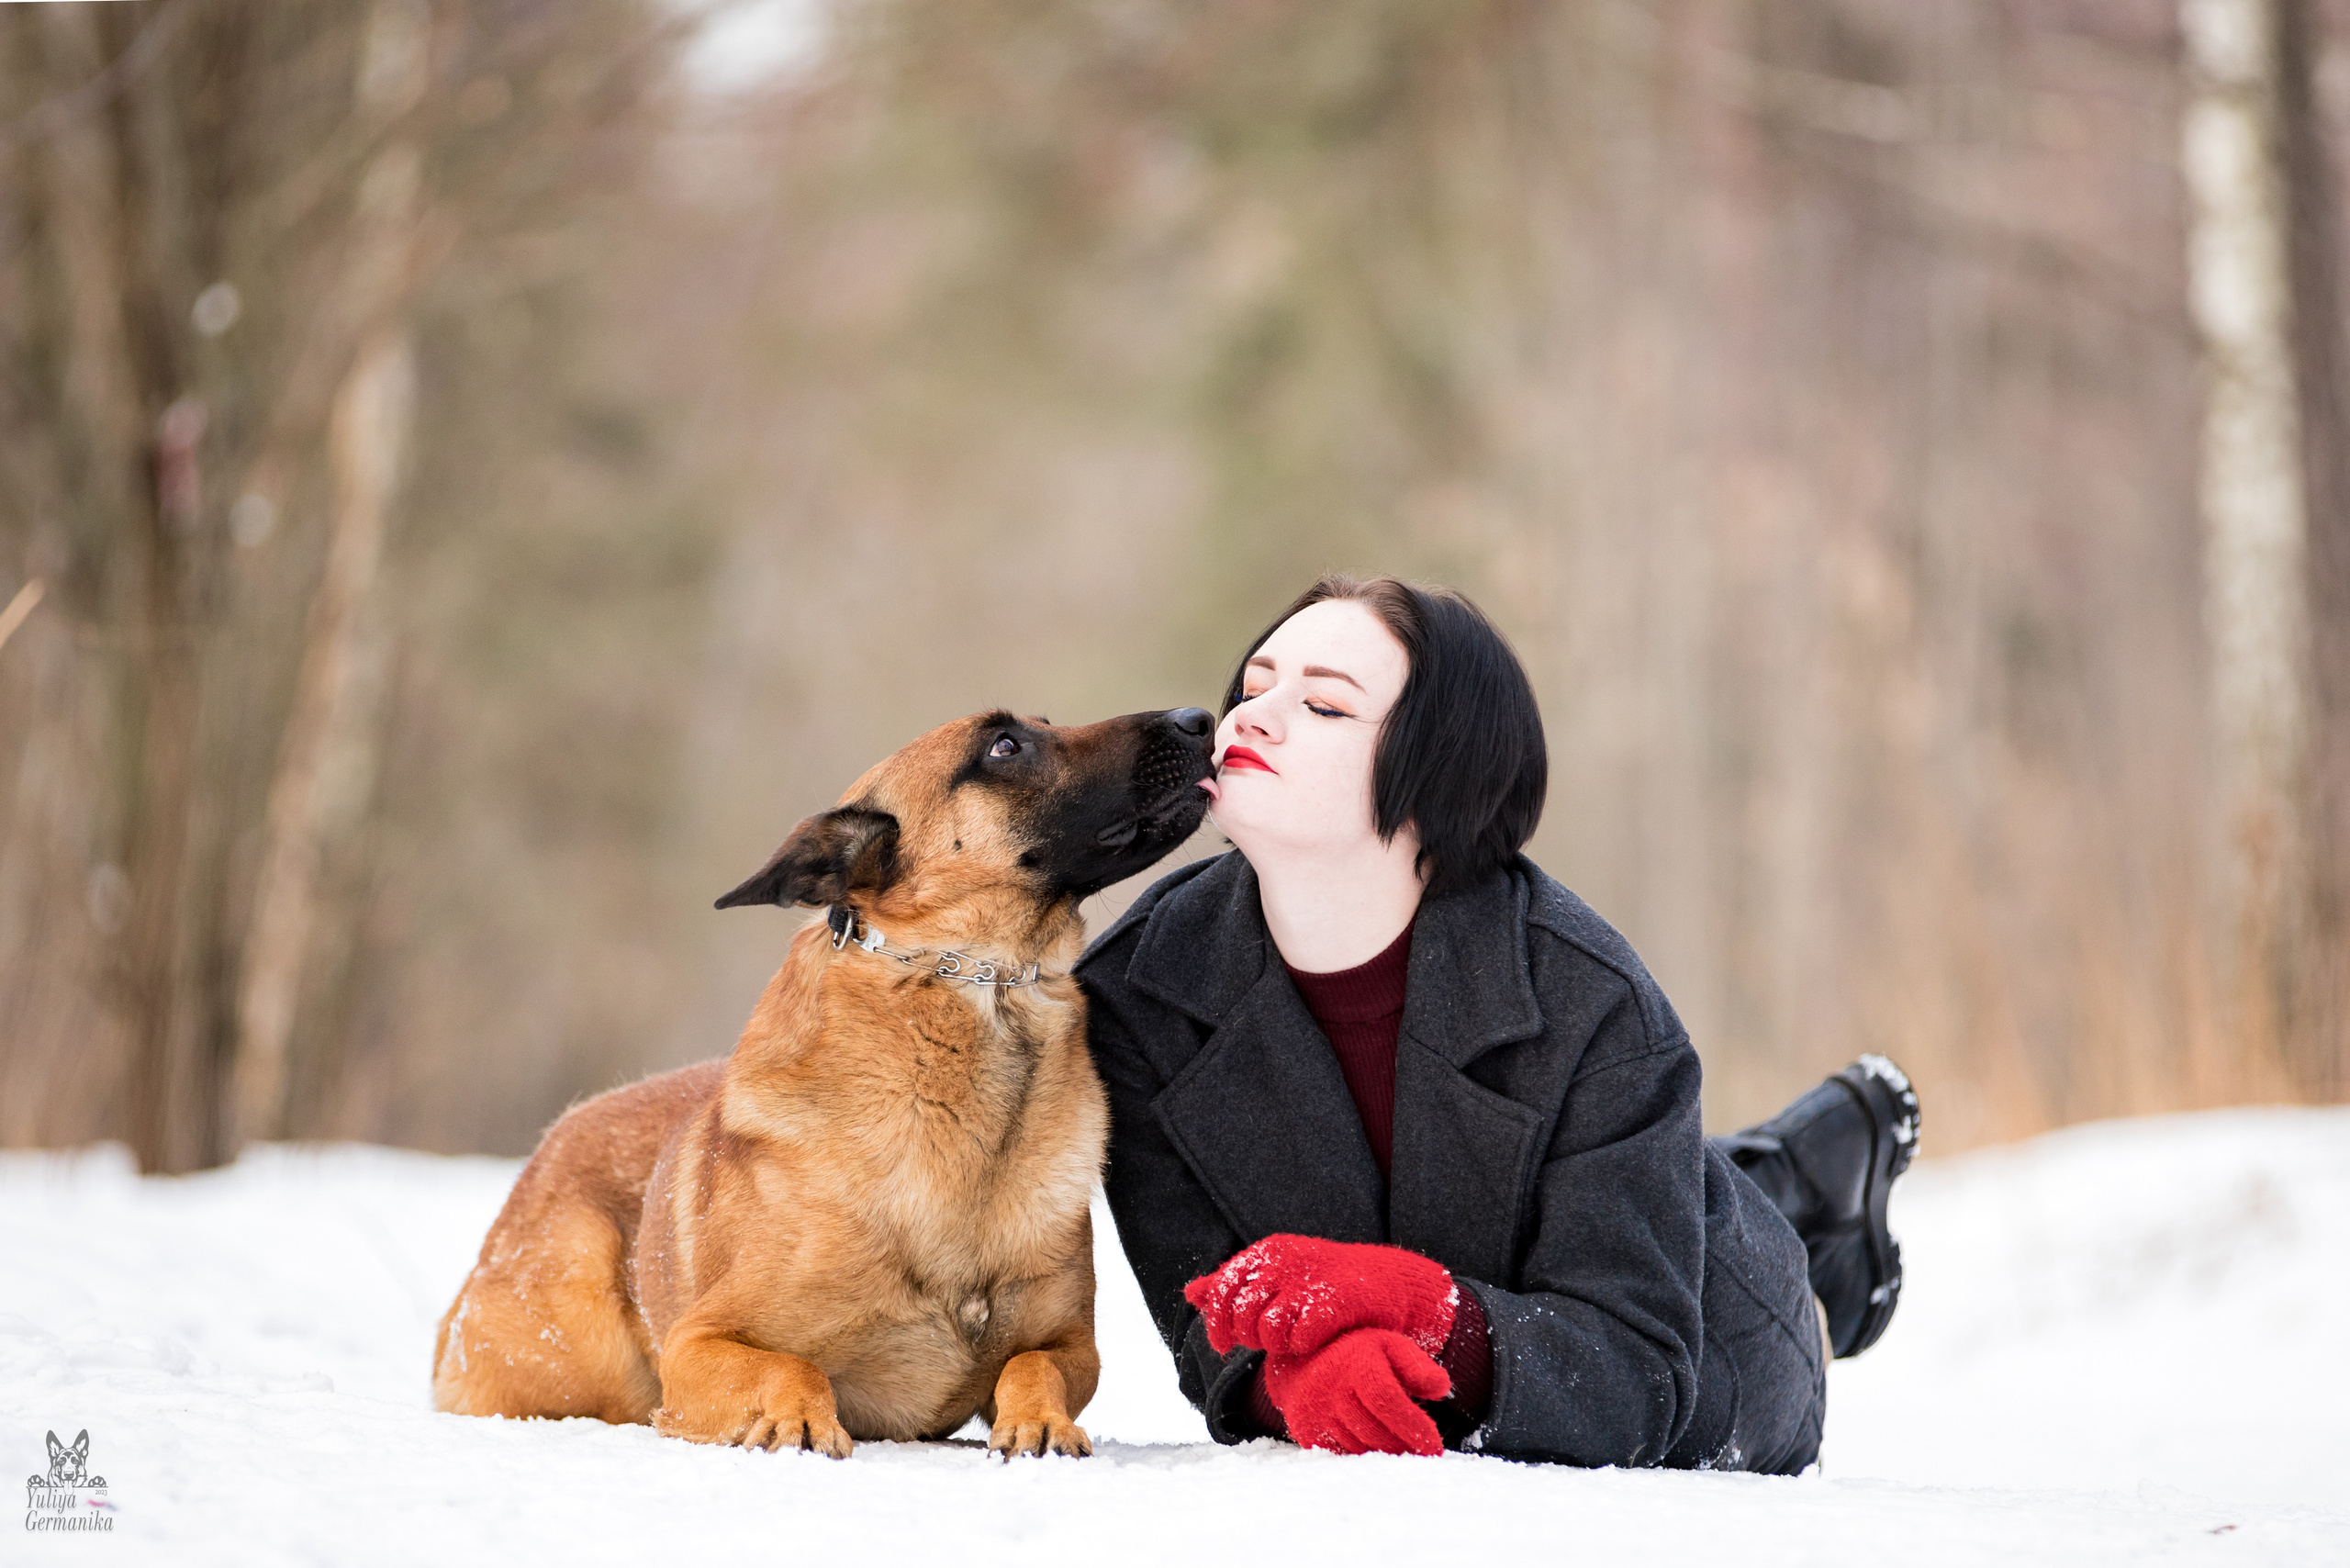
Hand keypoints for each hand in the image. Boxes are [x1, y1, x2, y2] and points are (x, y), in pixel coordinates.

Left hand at [1184, 1234, 1456, 1357]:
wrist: (1386, 1281)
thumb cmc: (1324, 1283)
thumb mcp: (1276, 1278)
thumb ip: (1233, 1286)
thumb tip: (1190, 1293)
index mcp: (1267, 1252)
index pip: (1222, 1290)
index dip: (1217, 1323)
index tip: (1225, 1345)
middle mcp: (1284, 1261)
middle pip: (1242, 1315)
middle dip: (1249, 1337)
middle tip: (1267, 1343)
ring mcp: (1309, 1280)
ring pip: (1267, 1329)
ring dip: (1275, 1345)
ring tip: (1289, 1342)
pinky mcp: (1335, 1302)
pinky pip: (1298, 1338)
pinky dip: (1300, 1346)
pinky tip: (1310, 1342)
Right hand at [1260, 1328, 1451, 1455]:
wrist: (1302, 1359)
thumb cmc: (1358, 1354)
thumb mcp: (1389, 1346)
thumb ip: (1417, 1366)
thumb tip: (1442, 1389)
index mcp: (1356, 1364)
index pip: (1387, 1401)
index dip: (1414, 1427)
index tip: (1435, 1447)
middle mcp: (1331, 1387)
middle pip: (1375, 1431)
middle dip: (1404, 1447)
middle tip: (1424, 1455)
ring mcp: (1315, 1411)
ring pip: (1359, 1447)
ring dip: (1385, 1453)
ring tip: (1403, 1451)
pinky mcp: (1305, 1430)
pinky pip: (1341, 1454)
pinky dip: (1361, 1455)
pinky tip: (1376, 1448)